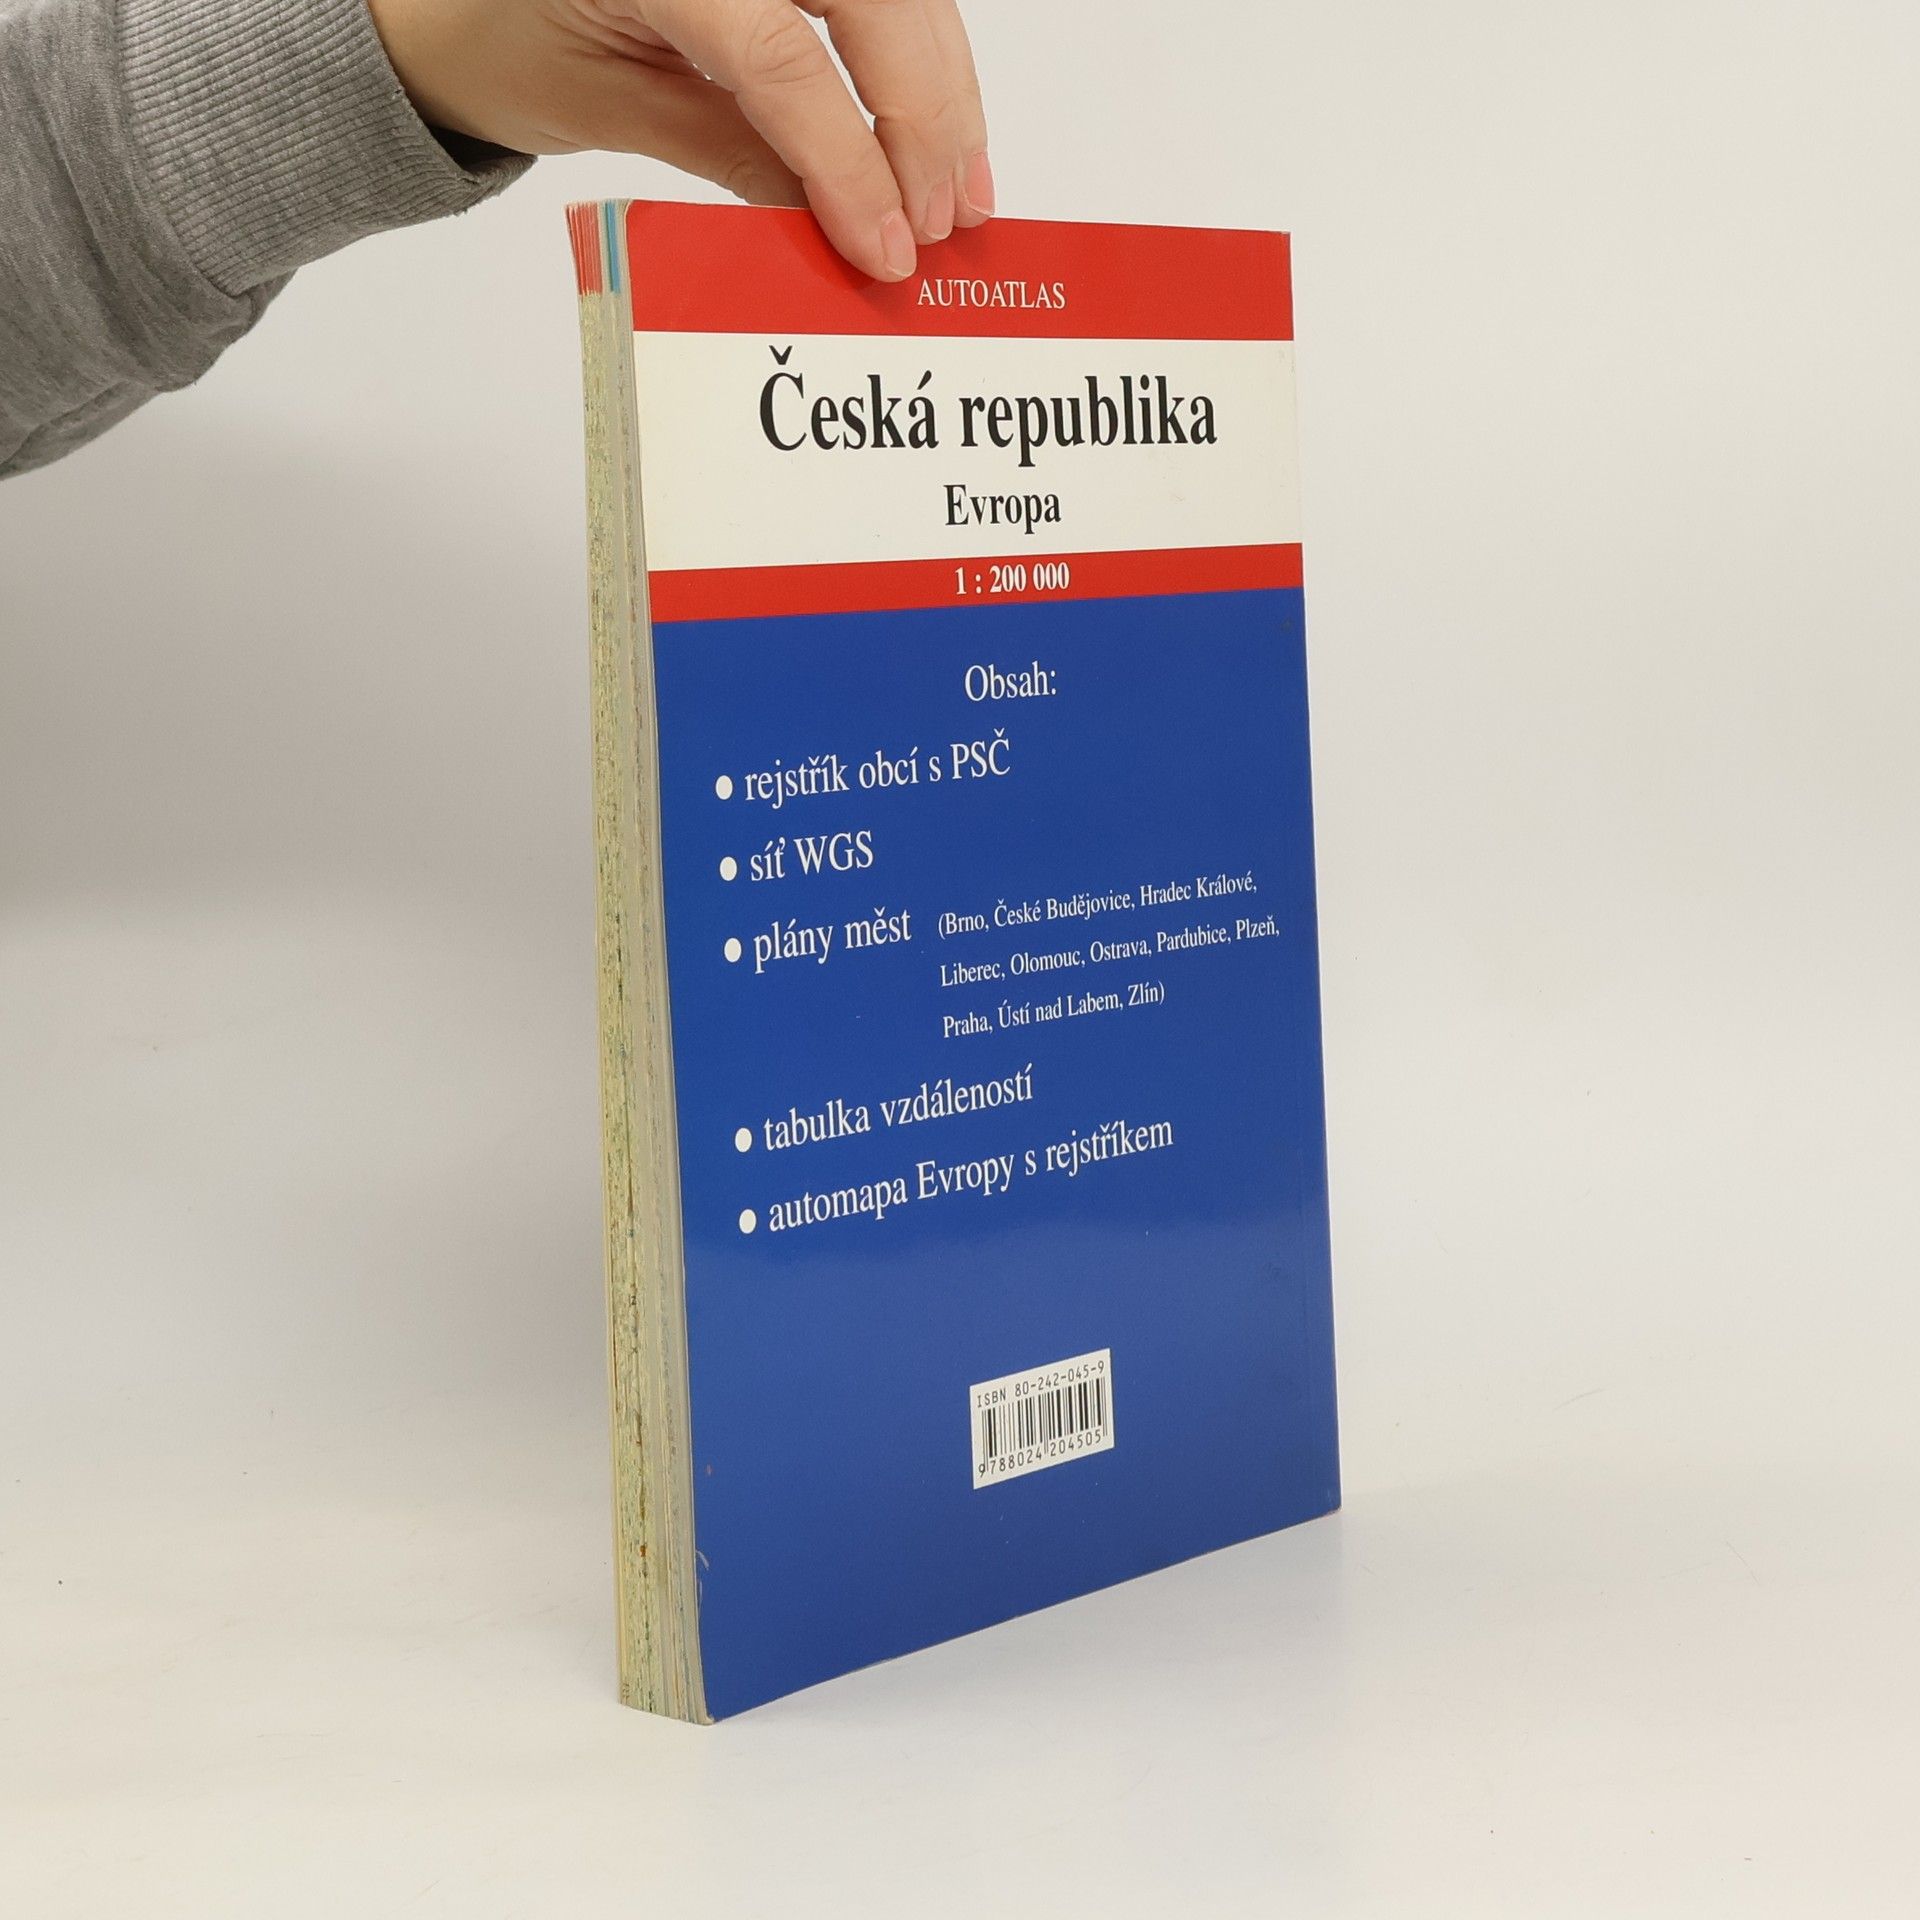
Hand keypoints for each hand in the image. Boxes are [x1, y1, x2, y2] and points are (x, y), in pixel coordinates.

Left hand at [366, 0, 992, 281]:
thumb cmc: (514, 40)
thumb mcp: (613, 108)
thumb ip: (731, 152)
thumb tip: (842, 227)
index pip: (781, 57)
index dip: (849, 160)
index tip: (886, 246)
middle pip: (870, 2)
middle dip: (922, 119)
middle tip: (943, 227)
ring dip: (944, 91)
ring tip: (963, 196)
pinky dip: (925, 60)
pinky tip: (943, 137)